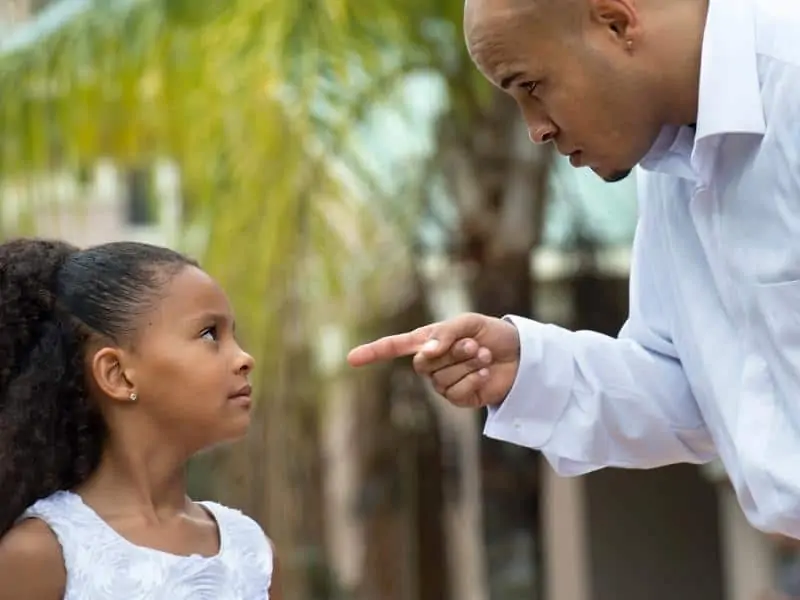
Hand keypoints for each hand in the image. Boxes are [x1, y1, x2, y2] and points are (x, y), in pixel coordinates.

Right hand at [347, 313, 519, 407]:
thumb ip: (445, 333)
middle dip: (452, 352)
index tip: (351, 359)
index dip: (373, 352)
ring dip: (469, 365)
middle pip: (424, 363)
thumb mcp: (468, 323)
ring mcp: (443, 383)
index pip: (394, 347)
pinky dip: (474, 380)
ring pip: (443, 378)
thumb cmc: (491, 333)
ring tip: (485, 356)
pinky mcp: (459, 398)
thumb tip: (425, 353)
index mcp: (427, 341)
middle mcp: (431, 364)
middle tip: (475, 344)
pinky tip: (486, 373)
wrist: (520, 354)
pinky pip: (457, 392)